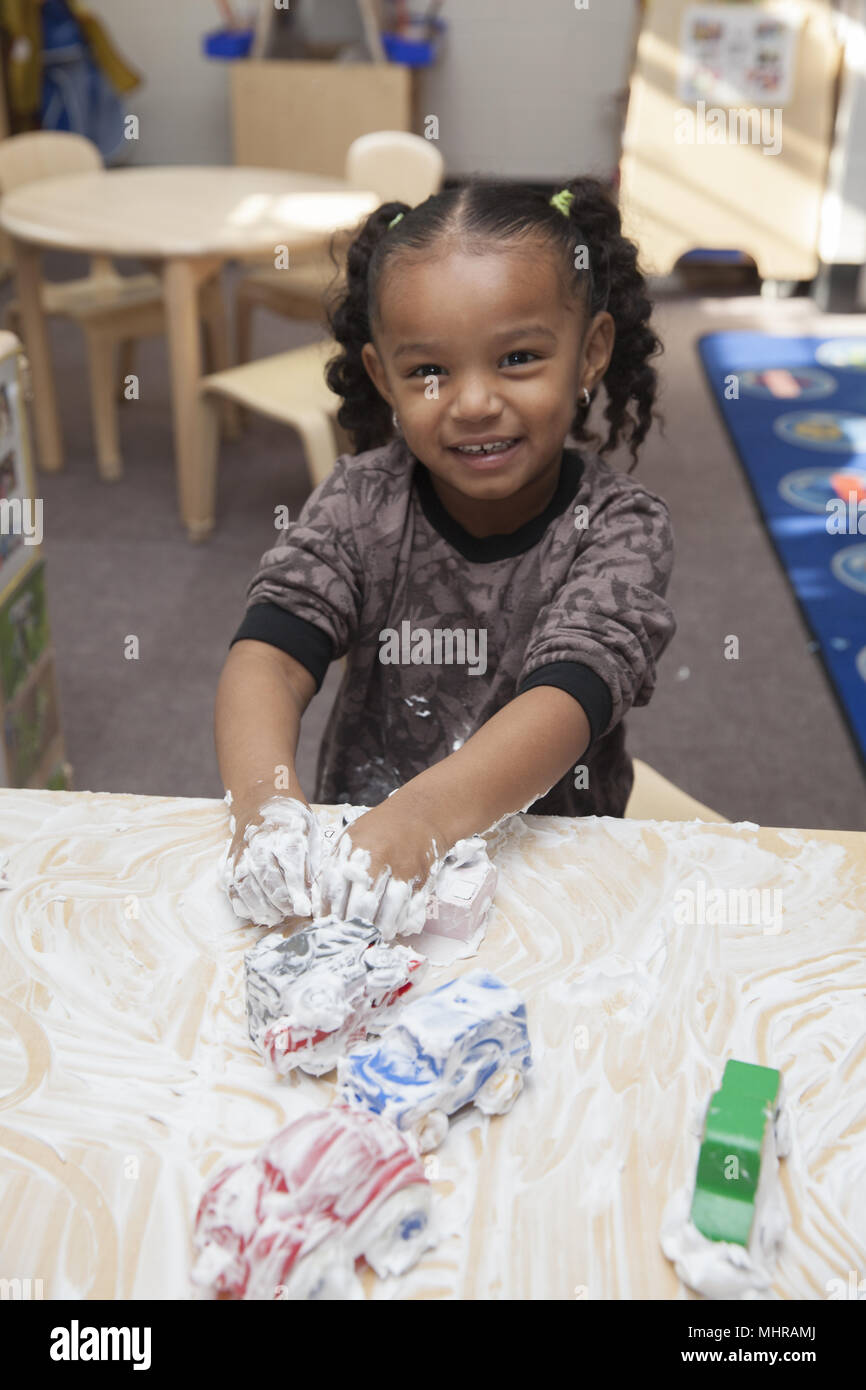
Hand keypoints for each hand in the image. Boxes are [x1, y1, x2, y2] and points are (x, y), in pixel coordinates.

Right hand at [222, 793, 320, 927]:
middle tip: (292, 912)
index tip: (304, 910)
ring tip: (277, 917)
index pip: (291, 868)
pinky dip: (245, 906)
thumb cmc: (291, 823)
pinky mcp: (230, 864)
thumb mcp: (310, 834)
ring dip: (262, 908)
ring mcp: (242, 854)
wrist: (260, 805)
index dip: (297, 893)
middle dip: (281, 902)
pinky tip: (259, 913)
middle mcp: (259, 844)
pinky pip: (233, 890)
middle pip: (267, 879)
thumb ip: (311, 862)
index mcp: (284, 834)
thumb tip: (314, 894)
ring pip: (247, 887)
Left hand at [315, 797, 447, 937]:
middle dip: (352, 925)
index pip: (336, 888)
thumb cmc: (380, 829)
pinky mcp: (421, 881)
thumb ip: (336, 864)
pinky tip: (390, 928)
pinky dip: (398, 924)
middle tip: (347, 935)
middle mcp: (379, 861)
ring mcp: (403, 873)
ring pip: (388, 913)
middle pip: (361, 905)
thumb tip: (321, 901)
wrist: (420, 816)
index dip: (329, 910)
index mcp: (356, 850)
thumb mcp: (352, 838)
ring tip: (369, 935)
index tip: (326, 923)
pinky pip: (409, 911)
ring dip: (377, 930)